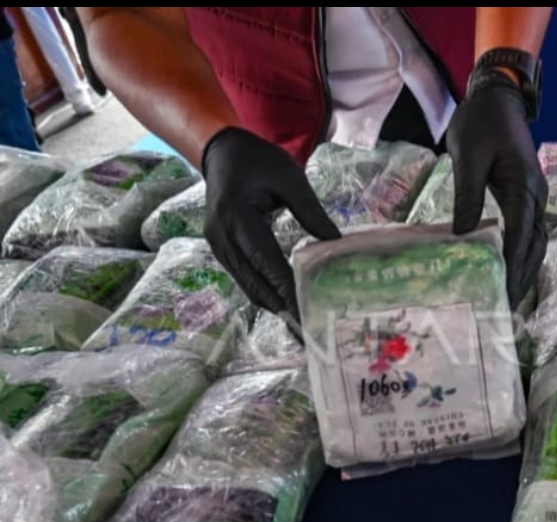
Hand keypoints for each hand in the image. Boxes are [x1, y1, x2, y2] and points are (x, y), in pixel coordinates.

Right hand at [202, 127, 339, 321]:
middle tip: (307, 330)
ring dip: (272, 304)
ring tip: (299, 325)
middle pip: (253, 281)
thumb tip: (334, 243)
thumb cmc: (258, 160)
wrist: (221, 152)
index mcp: (238, 216)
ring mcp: (218, 245)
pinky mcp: (221, 249)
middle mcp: (222, 236)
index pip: (265, 260)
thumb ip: (311, 211)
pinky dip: (263, 292)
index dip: (285, 287)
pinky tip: (284, 303)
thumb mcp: (290, 178)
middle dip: (281, 306)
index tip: (305, 309)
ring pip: (247, 285)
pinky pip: (243, 277)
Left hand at [447, 71, 547, 309]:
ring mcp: (534, 197)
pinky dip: (523, 255)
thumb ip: (467, 196)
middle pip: (535, 245)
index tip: (504, 291)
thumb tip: (464, 235)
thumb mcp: (468, 157)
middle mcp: (536, 196)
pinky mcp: (526, 197)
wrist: (497, 98)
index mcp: (525, 186)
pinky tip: (510, 271)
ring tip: (510, 298)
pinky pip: (529, 232)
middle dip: (523, 277)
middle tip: (506, 307)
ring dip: (526, 270)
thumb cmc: (481, 123)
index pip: (522, 235)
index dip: (514, 266)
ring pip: (536, 242)